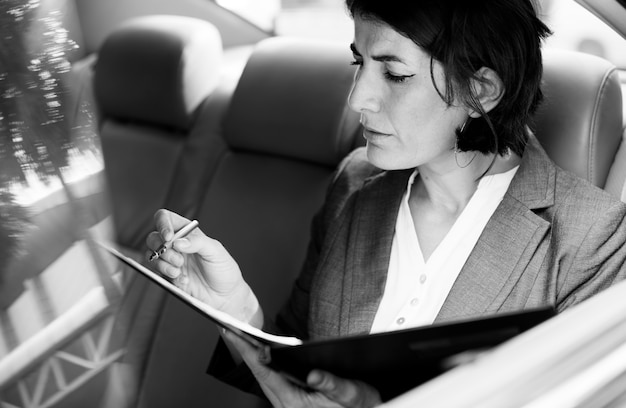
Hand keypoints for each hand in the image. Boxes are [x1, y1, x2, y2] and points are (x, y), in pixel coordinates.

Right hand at [146, 209, 261, 325]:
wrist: (224, 296)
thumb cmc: (224, 270)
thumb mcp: (216, 251)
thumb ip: (198, 242)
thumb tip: (179, 241)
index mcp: (189, 233)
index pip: (168, 219)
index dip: (163, 224)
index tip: (169, 237)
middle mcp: (178, 245)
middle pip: (154, 237)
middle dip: (163, 247)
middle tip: (178, 258)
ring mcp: (171, 260)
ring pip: (151, 254)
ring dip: (163, 262)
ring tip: (179, 269)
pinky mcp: (168, 275)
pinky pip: (156, 271)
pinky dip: (167, 274)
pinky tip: (183, 278)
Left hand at [223, 330, 381, 407]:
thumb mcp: (351, 395)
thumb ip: (333, 385)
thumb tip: (314, 375)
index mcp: (295, 402)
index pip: (265, 371)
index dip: (247, 351)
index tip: (233, 334)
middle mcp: (287, 404)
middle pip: (259, 372)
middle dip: (243, 350)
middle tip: (228, 328)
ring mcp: (288, 402)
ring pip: (264, 375)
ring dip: (252, 356)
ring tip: (240, 336)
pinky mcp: (293, 399)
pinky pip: (273, 378)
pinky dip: (264, 362)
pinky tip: (262, 352)